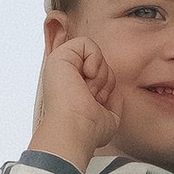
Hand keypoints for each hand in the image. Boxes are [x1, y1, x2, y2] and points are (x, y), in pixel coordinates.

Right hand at [31, 32, 118, 169]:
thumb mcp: (108, 114)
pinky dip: (94, 59)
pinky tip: (87, 76)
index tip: (97, 104)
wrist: (76, 130)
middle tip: (92, 98)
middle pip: (101, 65)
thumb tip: (112, 89)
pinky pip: (87, 43)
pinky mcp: (60, 56)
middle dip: (105, 82)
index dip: (106, 87)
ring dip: (100, 76)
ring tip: (87, 92)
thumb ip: (111, 99)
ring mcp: (62, 65)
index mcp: (74, 89)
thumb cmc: (89, 130)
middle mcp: (66, 76)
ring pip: (96, 55)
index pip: (99, 75)